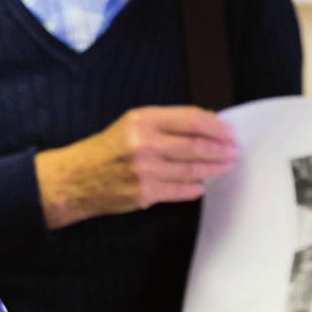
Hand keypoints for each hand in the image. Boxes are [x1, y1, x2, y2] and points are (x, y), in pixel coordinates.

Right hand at [35, 105, 238, 229]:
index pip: (190, 118)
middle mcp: (144, 143)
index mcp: (142, 120)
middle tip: (233, 151)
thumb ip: (165, 123)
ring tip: (224, 167)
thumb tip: (204, 127)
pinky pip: (180, 191)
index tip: (227, 131)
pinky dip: (194, 188)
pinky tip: (201, 185)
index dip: (215, 126)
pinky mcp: (145, 193)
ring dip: (213, 169)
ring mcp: (146, 170)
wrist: (78, 177)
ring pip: (192, 170)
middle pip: (196, 145)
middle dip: (220, 149)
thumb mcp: (132, 124)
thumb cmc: (107, 149)